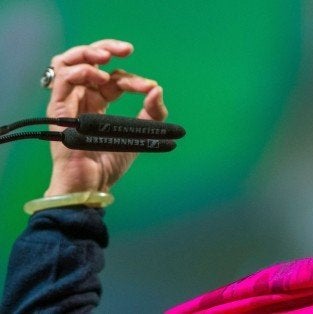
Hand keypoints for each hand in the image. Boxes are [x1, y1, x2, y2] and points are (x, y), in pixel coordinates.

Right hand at [44, 39, 167, 196]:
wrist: (94, 183)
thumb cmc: (110, 163)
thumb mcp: (139, 133)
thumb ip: (153, 113)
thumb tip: (158, 89)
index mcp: (98, 102)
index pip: (113, 78)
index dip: (133, 78)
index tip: (150, 88)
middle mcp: (82, 98)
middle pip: (87, 60)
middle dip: (106, 48)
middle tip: (126, 50)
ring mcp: (69, 102)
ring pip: (67, 63)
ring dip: (88, 53)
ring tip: (107, 57)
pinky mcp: (58, 109)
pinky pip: (62, 80)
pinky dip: (81, 71)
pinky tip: (99, 77)